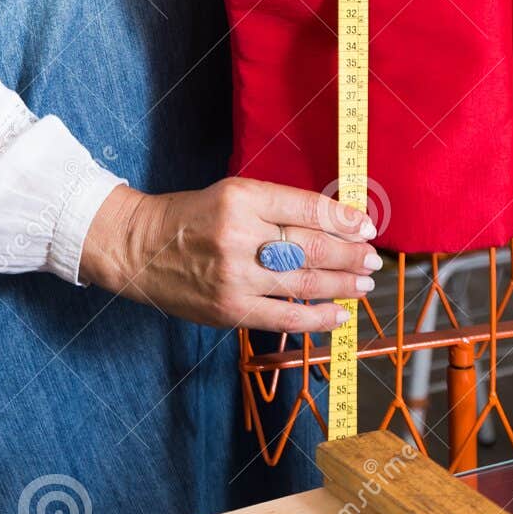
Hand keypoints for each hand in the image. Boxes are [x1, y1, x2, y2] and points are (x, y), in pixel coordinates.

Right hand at [77, 177, 381, 333]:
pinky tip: (339, 316)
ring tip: (363, 284)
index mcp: (242, 196)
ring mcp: (235, 275)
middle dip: (350, 254)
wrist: (140, 248)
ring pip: (303, 281)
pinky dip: (317, 319)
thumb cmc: (192, 217)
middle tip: (372, 259)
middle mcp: (240, 234)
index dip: (343, 220)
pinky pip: (284, 317)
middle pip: (311, 245)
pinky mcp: (230, 309)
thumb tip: (332, 222)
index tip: (366, 227)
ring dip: (341, 285)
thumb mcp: (232, 194)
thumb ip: (277, 206)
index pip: (306, 207)